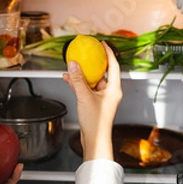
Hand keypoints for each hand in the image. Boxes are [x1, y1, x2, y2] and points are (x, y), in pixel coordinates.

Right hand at [62, 42, 121, 161]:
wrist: (94, 140)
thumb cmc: (96, 122)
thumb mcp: (85, 97)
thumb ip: (78, 80)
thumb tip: (73, 64)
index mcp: (114, 89)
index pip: (113, 66)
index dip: (109, 53)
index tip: (103, 43)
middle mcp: (110, 92)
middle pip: (102, 72)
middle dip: (93, 63)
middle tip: (88, 52)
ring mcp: (102, 98)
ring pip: (92, 81)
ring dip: (82, 74)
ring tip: (73, 65)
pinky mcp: (94, 104)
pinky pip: (86, 89)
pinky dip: (78, 84)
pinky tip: (68, 79)